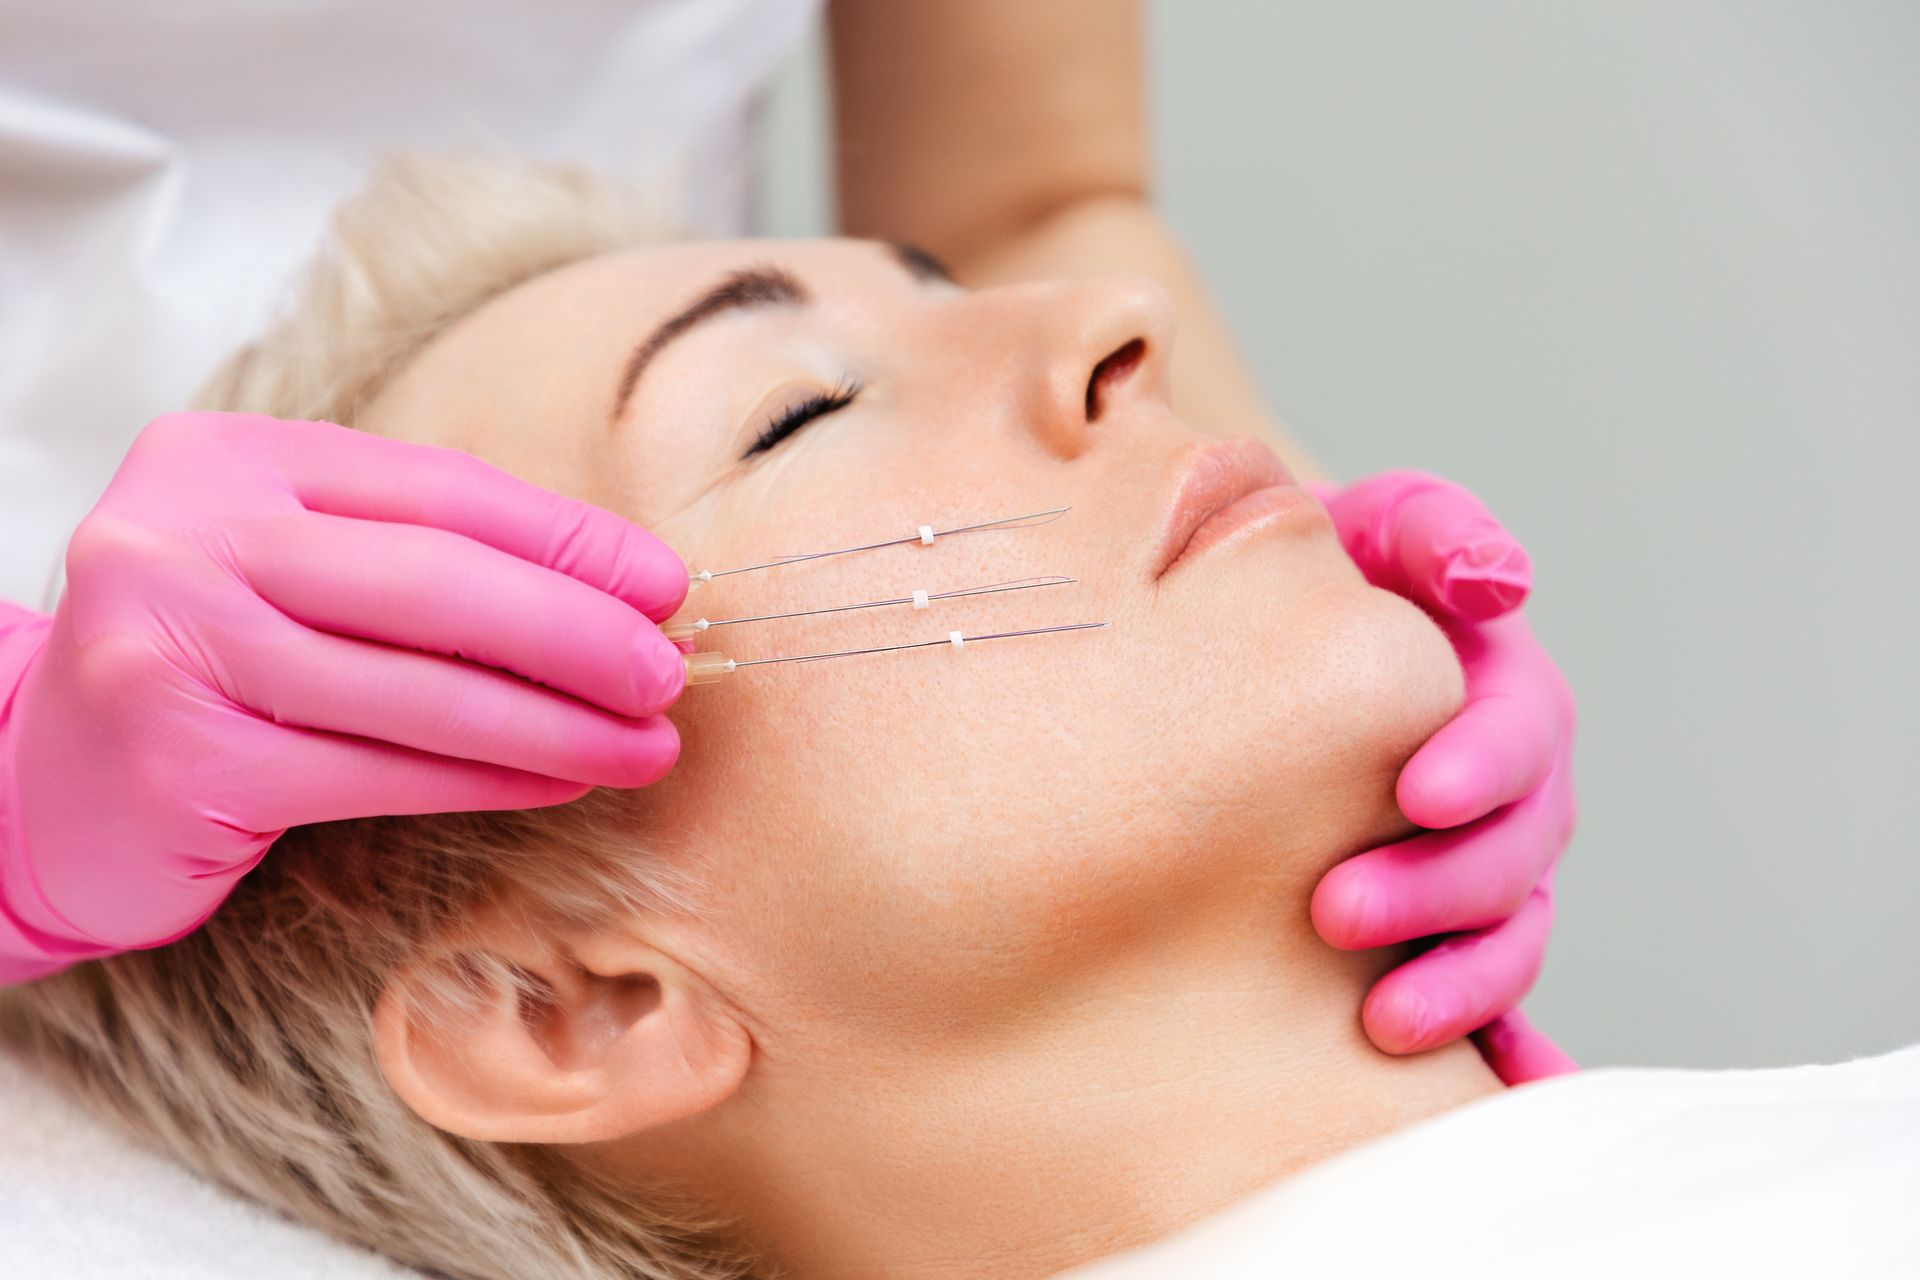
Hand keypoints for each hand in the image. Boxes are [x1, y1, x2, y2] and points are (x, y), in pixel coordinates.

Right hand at [1, 412, 688, 965]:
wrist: (35, 780)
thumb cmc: (206, 663)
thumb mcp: (291, 570)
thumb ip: (415, 555)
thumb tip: (614, 590)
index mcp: (224, 456)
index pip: (436, 488)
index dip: (567, 540)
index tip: (664, 583)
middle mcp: (183, 534)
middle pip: (433, 578)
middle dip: (576, 630)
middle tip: (670, 672)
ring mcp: (169, 646)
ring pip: (416, 687)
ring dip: (554, 723)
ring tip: (644, 745)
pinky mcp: (182, 759)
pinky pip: (377, 771)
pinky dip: (486, 778)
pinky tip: (559, 780)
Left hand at [1307, 471, 1578, 1084]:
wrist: (1264, 638)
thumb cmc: (1320, 577)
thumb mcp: (1373, 528)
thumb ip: (1432, 533)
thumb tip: (1497, 581)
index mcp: (1500, 691)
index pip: (1520, 730)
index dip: (1481, 763)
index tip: (1416, 791)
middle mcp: (1506, 790)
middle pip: (1513, 851)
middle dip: (1439, 887)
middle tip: (1336, 911)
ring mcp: (1479, 868)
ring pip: (1504, 938)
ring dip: (1456, 984)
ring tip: (1381, 1022)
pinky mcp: (1441, 930)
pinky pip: (1482, 997)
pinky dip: (1494, 1049)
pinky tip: (1482, 1096)